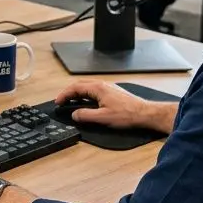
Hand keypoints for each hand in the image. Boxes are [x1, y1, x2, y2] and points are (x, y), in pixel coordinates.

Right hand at [55, 80, 175, 133]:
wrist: (145, 113)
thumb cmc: (127, 114)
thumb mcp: (103, 117)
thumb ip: (85, 116)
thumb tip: (74, 114)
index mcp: (98, 88)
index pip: (75, 88)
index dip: (64, 95)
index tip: (58, 102)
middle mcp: (102, 85)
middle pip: (80, 85)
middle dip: (69, 93)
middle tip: (62, 102)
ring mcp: (108, 88)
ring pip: (88, 87)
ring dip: (77, 94)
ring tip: (72, 103)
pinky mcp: (113, 93)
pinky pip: (94, 91)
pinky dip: (86, 95)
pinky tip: (87, 103)